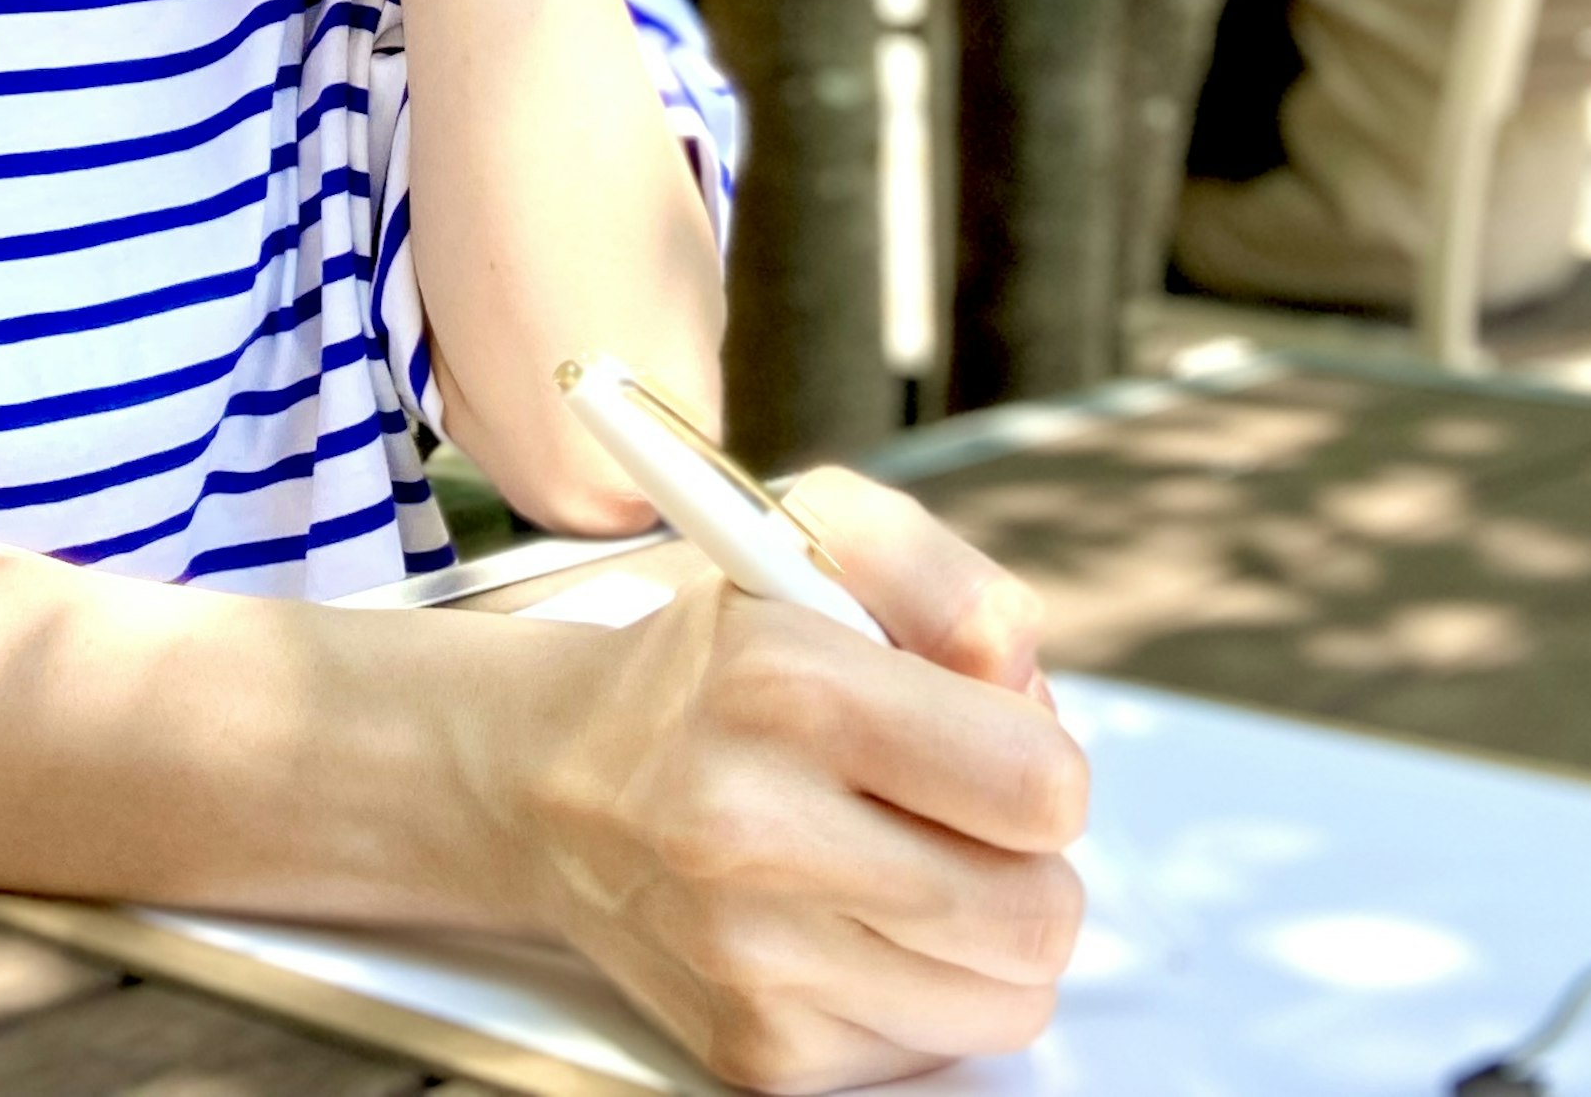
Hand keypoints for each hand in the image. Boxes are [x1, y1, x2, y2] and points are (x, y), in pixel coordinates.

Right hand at [501, 472, 1087, 1093]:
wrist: (549, 781)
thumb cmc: (711, 662)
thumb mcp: (814, 544)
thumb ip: (947, 581)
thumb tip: (1022, 679)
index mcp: (787, 685)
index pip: (1040, 786)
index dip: (1041, 766)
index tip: (990, 748)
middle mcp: (755, 829)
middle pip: (1040, 914)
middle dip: (1029, 864)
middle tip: (962, 821)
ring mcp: (750, 957)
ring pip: (1008, 1000)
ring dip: (985, 939)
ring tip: (907, 869)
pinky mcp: (753, 1050)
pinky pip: (928, 1047)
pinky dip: (913, 991)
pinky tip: (846, 923)